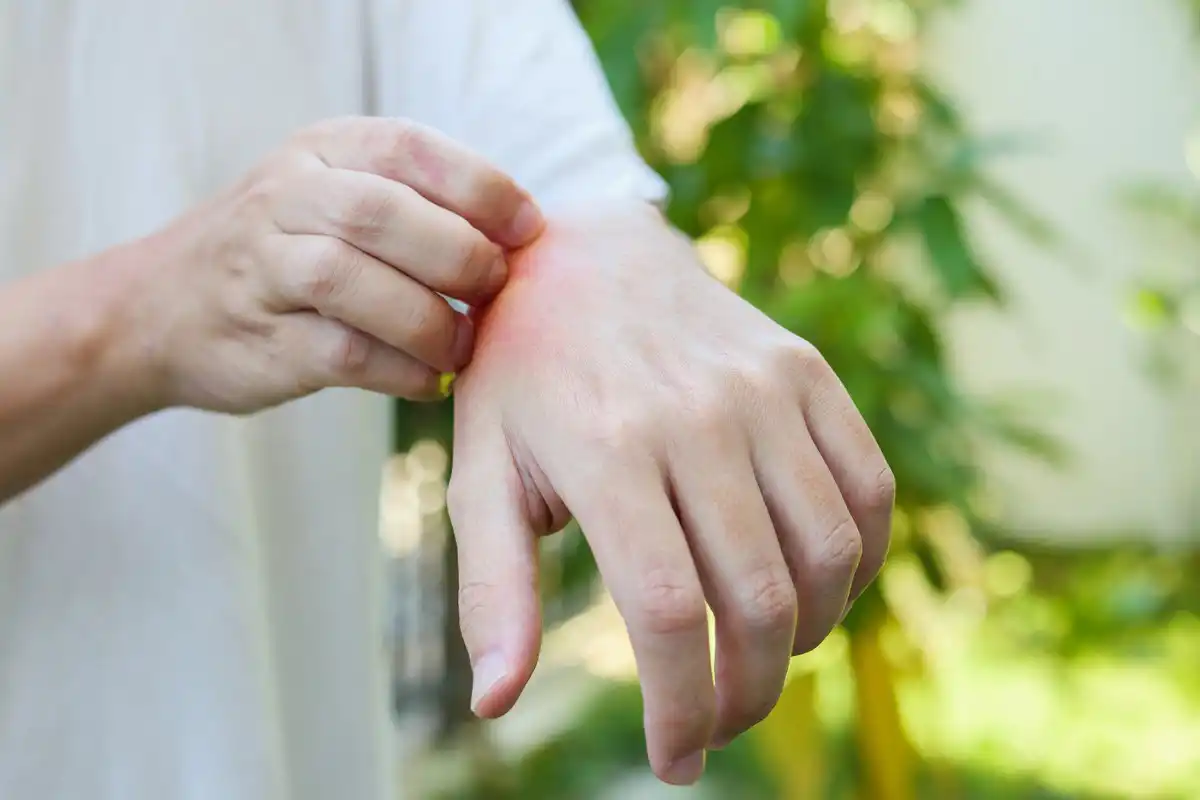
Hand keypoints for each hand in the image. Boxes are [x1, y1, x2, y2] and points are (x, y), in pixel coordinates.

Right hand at [127, 116, 542, 413]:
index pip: (410, 148)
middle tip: (496, 289)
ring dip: (430, 320)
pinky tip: (427, 380)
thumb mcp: (331, 194)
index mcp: (320, 150)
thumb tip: (522, 239)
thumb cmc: (280, 251)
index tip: (527, 231)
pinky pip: (343, 353)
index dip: (482, 189)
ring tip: (462, 344)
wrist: (155, 309)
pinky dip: (401, 370)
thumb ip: (412, 202)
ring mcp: (262, 268)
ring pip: (353, 281)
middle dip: (459, 255)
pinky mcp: (262, 339)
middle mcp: (285, 197)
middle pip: (383, 213)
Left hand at [447, 203, 893, 784]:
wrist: (583, 257)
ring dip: (807, 637)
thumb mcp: (483, 475)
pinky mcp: (807, 373)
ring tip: (762, 658)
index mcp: (605, 450)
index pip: (667, 612)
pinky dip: (859, 562)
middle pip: (759, 598)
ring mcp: (764, 389)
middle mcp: (696, 416)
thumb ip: (492, 589)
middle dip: (745, 694)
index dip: (682, 709)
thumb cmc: (522, 382)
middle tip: (718, 722)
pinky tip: (816, 588)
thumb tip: (496, 704)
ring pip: (829, 554)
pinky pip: (868, 489)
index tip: (674, 759)